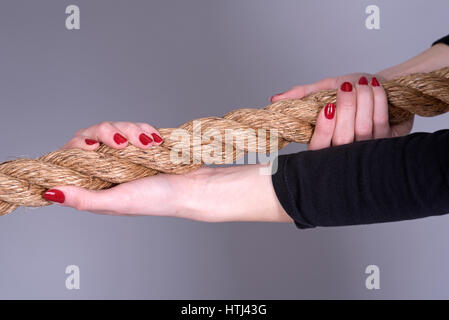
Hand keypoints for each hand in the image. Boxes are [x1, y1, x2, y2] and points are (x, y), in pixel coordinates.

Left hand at [44, 122, 291, 222]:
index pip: (71, 156)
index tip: (93, 146)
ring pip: (113, 127)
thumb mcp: (117, 202)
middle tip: (123, 142)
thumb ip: (82, 198)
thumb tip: (49, 193)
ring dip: (131, 130)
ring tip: (149, 144)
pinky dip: (143, 129)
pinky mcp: (140, 143)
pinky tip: (155, 141)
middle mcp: (107, 166)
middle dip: (107, 132)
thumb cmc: (157, 199)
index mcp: (97, 183)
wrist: (192, 186)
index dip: (77, 146)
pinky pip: (133, 126)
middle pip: (90, 135)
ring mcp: (125, 153)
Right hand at [270, 73, 413, 149]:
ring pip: (363, 129)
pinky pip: (380, 123)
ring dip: (363, 101)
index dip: (324, 129)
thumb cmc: (349, 91)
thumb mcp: (322, 90)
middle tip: (346, 87)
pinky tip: (372, 87)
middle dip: (346, 108)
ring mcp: (366, 149)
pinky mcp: (386, 142)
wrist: (380, 87)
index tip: (327, 107)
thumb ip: (301, 95)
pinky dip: (376, 101)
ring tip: (361, 84)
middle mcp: (344, 151)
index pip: (319, 147)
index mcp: (324, 144)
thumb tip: (275, 99)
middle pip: (343, 137)